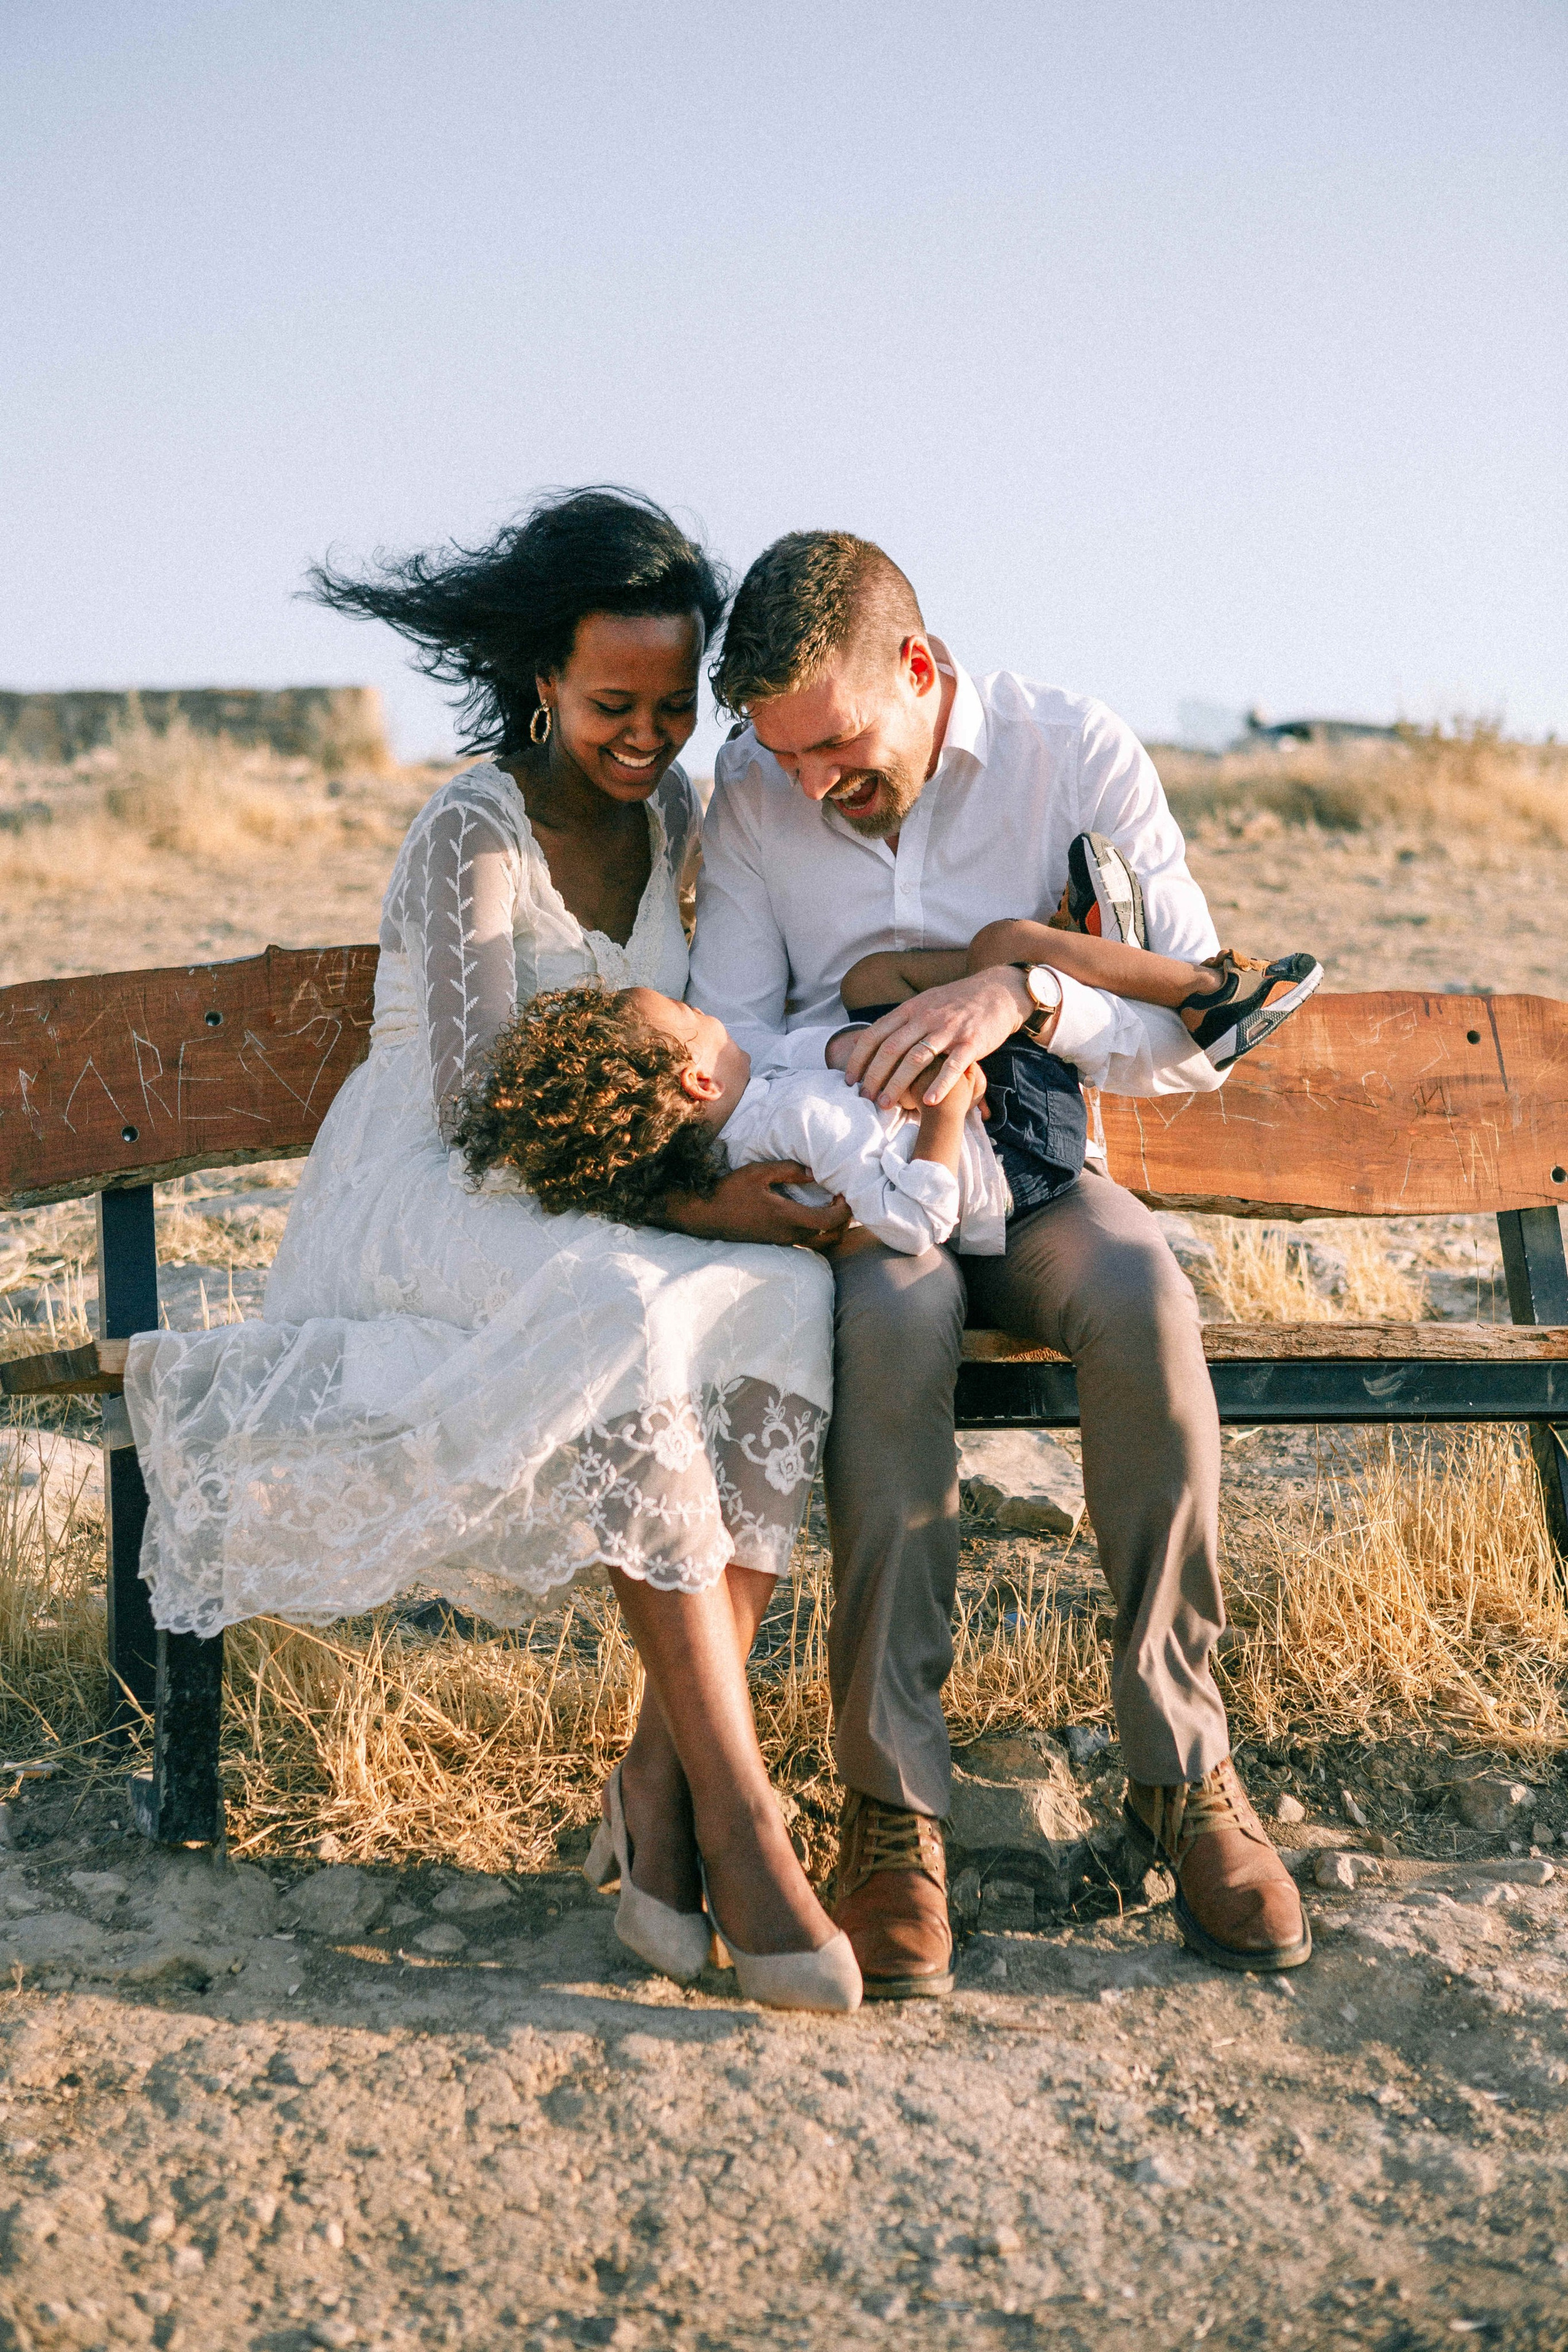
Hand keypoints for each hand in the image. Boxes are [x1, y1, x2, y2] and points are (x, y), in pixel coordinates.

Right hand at [661, 1161, 850, 1249]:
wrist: (706, 1215)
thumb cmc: (730, 1191)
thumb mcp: (758, 1173)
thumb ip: (788, 1170)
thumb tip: (813, 1172)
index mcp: (787, 1217)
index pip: (830, 1221)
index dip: (845, 1209)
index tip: (842, 1192)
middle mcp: (789, 1235)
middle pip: (832, 1238)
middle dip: (844, 1222)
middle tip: (842, 1201)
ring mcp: (783, 1242)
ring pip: (821, 1245)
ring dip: (833, 1229)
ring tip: (831, 1208)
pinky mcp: (776, 1243)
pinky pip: (809, 1244)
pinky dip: (820, 1233)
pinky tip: (813, 1215)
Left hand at [842, 969, 1032, 1107]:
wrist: (997, 992)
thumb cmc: (956, 1003)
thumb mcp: (924, 1003)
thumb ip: (900, 1022)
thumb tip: (871, 1041)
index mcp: (910, 1009)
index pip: (876, 1034)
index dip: (859, 1058)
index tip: (849, 1079)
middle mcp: (926, 1018)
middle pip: (891, 1049)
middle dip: (874, 1075)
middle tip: (864, 1098)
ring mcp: (949, 1030)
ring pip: (916, 1059)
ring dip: (897, 1084)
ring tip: (885, 1104)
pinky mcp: (971, 1043)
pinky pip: (952, 1066)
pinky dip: (939, 1085)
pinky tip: (927, 1102)